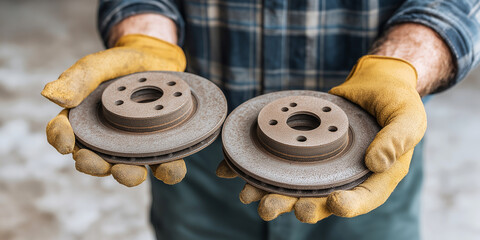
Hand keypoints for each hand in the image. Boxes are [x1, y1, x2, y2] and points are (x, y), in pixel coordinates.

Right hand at [43, 34, 187, 186]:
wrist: (156, 60)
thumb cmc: (122, 63)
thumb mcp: (99, 64)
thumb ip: (77, 78)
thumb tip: (49, 95)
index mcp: (83, 120)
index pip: (63, 133)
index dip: (60, 139)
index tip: (66, 144)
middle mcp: (105, 139)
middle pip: (94, 160)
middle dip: (94, 166)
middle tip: (97, 164)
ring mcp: (133, 145)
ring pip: (127, 168)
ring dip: (128, 176)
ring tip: (132, 173)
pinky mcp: (159, 146)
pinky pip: (162, 164)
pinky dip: (167, 170)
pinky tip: (169, 168)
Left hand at [217, 55, 426, 222]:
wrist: (375, 85)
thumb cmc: (396, 101)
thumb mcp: (408, 117)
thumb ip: (397, 138)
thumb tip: (377, 163)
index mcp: (376, 177)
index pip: (363, 198)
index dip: (348, 205)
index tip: (334, 203)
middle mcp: (346, 177)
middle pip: (320, 200)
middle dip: (294, 206)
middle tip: (270, 207)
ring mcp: (322, 166)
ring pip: (295, 186)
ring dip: (270, 192)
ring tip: (248, 194)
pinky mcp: (303, 150)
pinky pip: (281, 161)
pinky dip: (255, 165)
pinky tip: (231, 168)